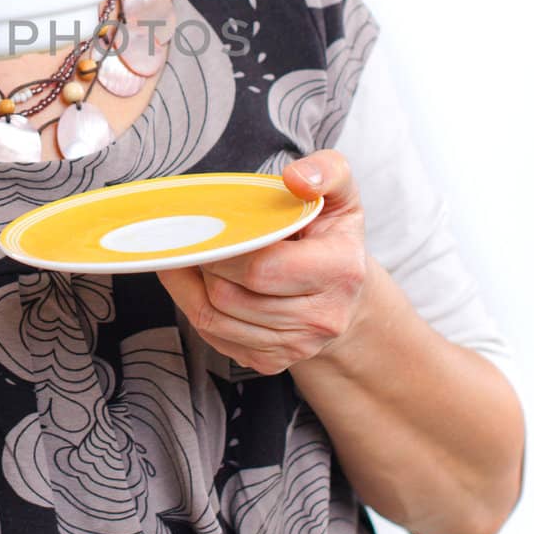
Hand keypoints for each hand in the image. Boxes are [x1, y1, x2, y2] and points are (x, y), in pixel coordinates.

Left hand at [155, 151, 369, 374]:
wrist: (346, 295)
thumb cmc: (333, 236)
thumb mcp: (341, 193)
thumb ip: (328, 171)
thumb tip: (295, 177)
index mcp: (339, 271)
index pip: (261, 269)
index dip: (223, 249)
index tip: (208, 226)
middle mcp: (322, 317)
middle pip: (230, 296)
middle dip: (202, 265)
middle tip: (192, 238)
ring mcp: (297, 346)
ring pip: (215, 320)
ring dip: (189, 287)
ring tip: (187, 257)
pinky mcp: (273, 362)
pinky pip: (215, 338)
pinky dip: (195, 308)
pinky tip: (196, 283)